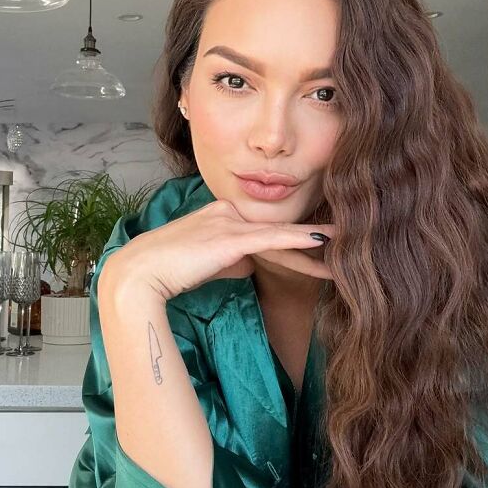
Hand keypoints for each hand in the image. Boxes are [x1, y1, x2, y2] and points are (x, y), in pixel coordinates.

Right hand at [102, 198, 334, 301]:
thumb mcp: (203, 263)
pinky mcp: (231, 238)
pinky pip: (273, 239)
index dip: (294, 241)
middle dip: (312, 242)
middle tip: (347, 246)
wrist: (138, 275)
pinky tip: (324, 241)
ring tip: (349, 247)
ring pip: (280, 235)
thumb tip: (249, 264)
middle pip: (277, 232)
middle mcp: (228, 212)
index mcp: (220, 215)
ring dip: (316, 244)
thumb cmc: (164, 271)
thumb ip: (229, 259)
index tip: (322, 247)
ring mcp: (229, 223)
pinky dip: (300, 239)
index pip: (264, 231)